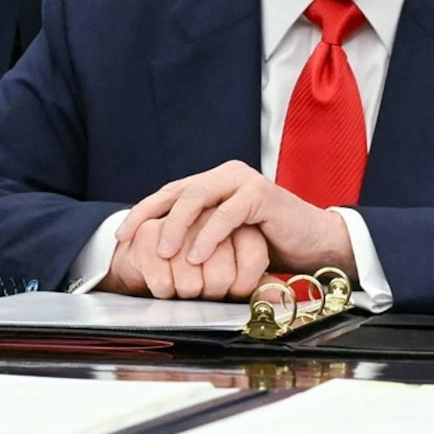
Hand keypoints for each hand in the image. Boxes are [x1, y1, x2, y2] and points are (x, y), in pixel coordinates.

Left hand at [104, 160, 350, 298]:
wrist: (313, 245)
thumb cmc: (269, 246)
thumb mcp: (226, 242)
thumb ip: (198, 237)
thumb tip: (156, 254)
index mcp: (213, 184)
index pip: (169, 194)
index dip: (142, 213)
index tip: (120, 236)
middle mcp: (225, 176)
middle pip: (177, 191)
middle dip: (150, 217)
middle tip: (134, 242)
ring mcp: (243, 181)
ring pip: (198, 196)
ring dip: (177, 226)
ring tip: (165, 252)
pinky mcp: (261, 194)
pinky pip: (227, 213)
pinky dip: (208, 236)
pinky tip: (196, 256)